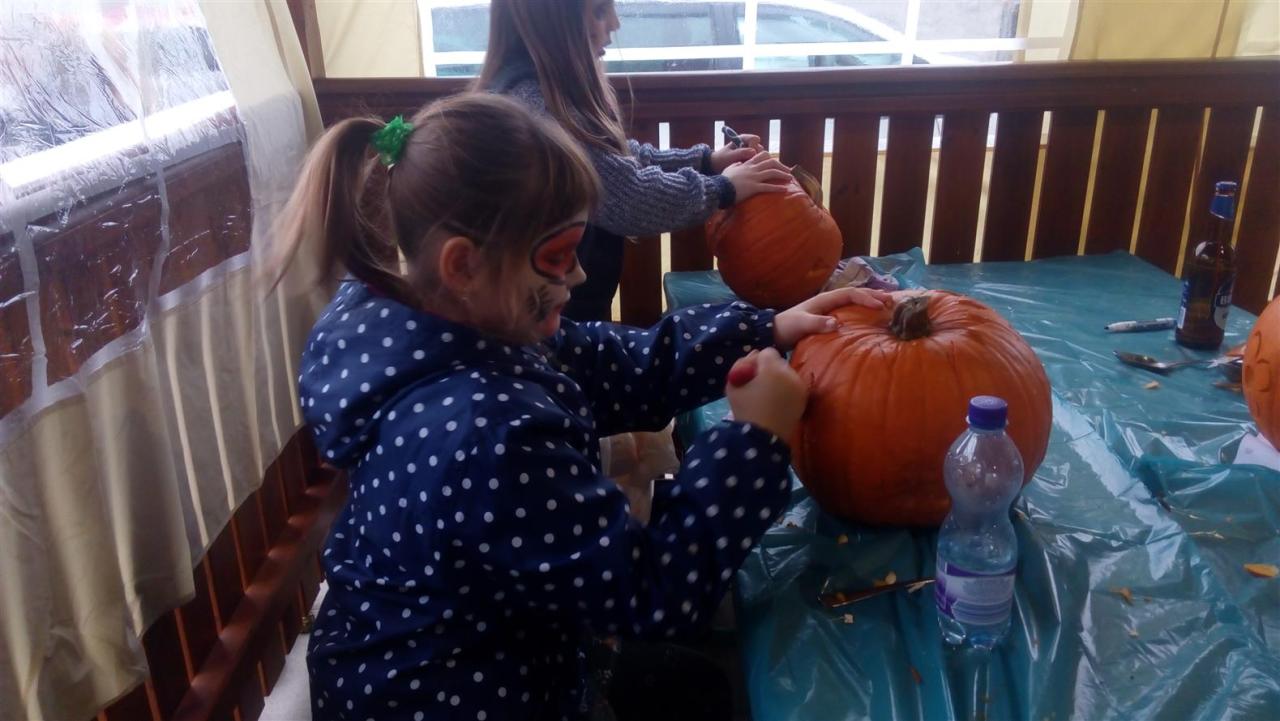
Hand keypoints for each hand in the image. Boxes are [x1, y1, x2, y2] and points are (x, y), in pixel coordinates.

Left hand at [710, 132, 762, 172]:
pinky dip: (754, 165)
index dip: (753, 146)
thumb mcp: (729, 155)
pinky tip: (747, 168)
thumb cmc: (722, 158)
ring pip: (760, 156)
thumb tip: (753, 151)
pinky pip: (758, 162)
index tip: (746, 153)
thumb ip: (741, 152)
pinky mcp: (751, 160)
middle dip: (755, 155)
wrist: (717, 166)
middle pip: (759, 148)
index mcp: (743, 139)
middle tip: (746, 161)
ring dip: (754, 161)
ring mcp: (751, 152)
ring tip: (745, 165)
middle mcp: (749, 144)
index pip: (755, 139)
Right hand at [721, 152, 791, 202]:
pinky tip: (785, 189)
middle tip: (788, 171)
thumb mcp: (729, 168)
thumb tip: (739, 163)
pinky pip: (768, 187)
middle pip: (771, 163)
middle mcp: (752, 169)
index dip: (772, 158)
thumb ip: (736, 165)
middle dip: (781, 166)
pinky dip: (778, 187)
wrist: (719, 188)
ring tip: (790, 178)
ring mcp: (754, 178)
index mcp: (747, 164)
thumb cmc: (723, 180)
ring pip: (772, 173)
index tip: (777, 163)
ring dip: (782, 175)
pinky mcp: (754, 187)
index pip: (762, 156)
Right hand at [725, 348, 807, 438]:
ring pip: (788, 373)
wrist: (762, 438)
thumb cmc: (745, 410)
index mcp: (772, 368)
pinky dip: (787, 389)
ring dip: (779, 378)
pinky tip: (777, 402)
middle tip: (758, 384)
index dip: (757, 362)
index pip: (767, 352)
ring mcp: (800, 386)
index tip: (750, 375)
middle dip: (769, 369)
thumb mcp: (733, 384)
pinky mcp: (804, 398)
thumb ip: (742, 365)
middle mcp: (790, 373)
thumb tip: (754, 356)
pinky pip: (794, 385)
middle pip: (779, 361)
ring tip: (768, 395)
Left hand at [773, 287, 892, 349]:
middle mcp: (829, 302)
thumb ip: (817, 324)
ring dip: (870, 302)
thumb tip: (837, 324)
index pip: (850, 294)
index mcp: (825, 299)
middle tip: (892, 301)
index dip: (866, 297)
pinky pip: (850, 313)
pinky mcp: (829, 320)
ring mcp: (830, 310)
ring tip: (887, 306)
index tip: (880, 306)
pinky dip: (863, 313)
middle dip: (874, 296)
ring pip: (854, 302)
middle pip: (856, 294)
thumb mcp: (801, 325)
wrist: (774, 334)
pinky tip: (871, 321)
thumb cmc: (787, 327)